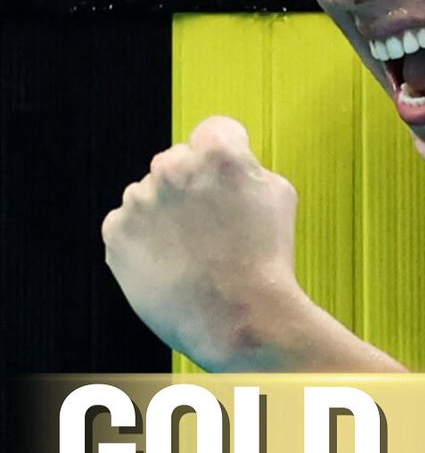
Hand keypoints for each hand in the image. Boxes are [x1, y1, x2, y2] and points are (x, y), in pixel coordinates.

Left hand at [102, 117, 306, 368]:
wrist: (239, 319)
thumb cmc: (266, 260)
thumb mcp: (280, 195)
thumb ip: (248, 166)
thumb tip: (229, 163)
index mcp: (217, 151)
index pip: (215, 132)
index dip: (228, 159)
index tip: (230, 185)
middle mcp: (172, 166)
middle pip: (178, 162)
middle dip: (192, 186)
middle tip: (214, 226)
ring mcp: (140, 200)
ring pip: (151, 195)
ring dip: (167, 214)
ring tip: (195, 252)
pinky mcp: (117, 233)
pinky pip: (127, 225)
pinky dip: (144, 241)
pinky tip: (172, 263)